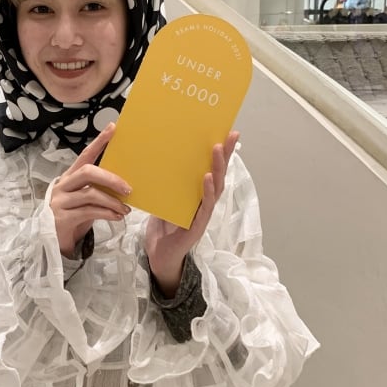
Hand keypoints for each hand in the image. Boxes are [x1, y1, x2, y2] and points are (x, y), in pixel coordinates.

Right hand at [50, 123, 130, 255]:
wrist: (52, 241)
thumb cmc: (73, 216)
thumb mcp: (85, 199)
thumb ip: (97, 189)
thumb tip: (124, 184)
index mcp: (70, 177)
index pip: (85, 154)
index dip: (99, 141)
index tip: (113, 128)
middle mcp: (63, 185)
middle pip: (87, 172)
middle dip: (111, 178)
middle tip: (128, 188)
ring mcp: (61, 201)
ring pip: (91, 194)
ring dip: (112, 201)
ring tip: (125, 210)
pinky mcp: (63, 217)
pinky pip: (89, 211)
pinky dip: (107, 214)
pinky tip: (117, 217)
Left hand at [145, 131, 239, 296]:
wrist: (159, 254)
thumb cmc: (162, 226)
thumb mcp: (163, 198)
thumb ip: (165, 182)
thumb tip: (157, 155)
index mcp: (198, 194)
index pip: (213, 169)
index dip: (222, 153)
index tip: (228, 132)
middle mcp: (204, 201)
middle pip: (219, 174)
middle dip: (225, 155)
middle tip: (229, 136)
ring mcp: (203, 213)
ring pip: (216, 188)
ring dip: (218, 168)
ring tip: (217, 150)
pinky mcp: (198, 225)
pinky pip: (205, 206)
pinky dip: (207, 191)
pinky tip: (208, 178)